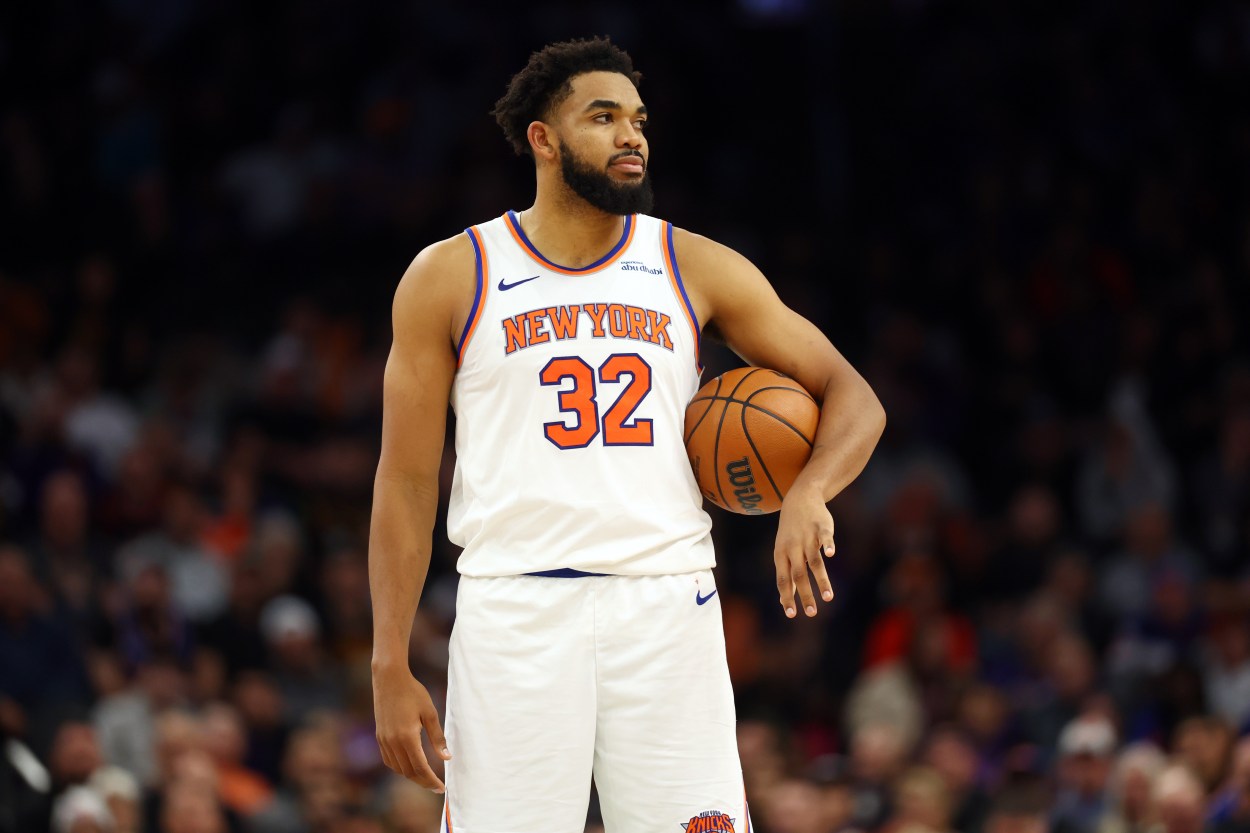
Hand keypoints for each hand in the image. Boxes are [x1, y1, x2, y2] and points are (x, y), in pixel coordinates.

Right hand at [373, 664, 450, 791]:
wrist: (389, 679)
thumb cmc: (413, 692)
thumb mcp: (430, 713)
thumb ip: (437, 738)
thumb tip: (447, 758)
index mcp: (407, 737)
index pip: (421, 768)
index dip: (432, 781)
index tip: (442, 788)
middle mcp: (393, 742)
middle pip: (409, 772)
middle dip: (423, 782)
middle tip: (436, 787)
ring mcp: (384, 741)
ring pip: (398, 769)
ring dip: (412, 776)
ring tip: (426, 777)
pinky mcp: (380, 737)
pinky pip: (389, 760)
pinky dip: (400, 767)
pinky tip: (410, 765)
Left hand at [773, 482, 834, 618]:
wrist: (799, 498)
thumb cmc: (791, 531)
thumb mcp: (784, 552)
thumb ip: (786, 576)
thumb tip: (782, 601)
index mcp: (781, 554)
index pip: (782, 579)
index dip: (787, 596)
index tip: (792, 614)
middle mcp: (793, 547)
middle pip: (798, 574)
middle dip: (805, 594)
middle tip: (811, 613)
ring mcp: (807, 536)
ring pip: (814, 561)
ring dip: (821, 580)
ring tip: (828, 598)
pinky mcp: (821, 527)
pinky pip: (825, 538)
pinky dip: (828, 545)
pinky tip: (832, 555)